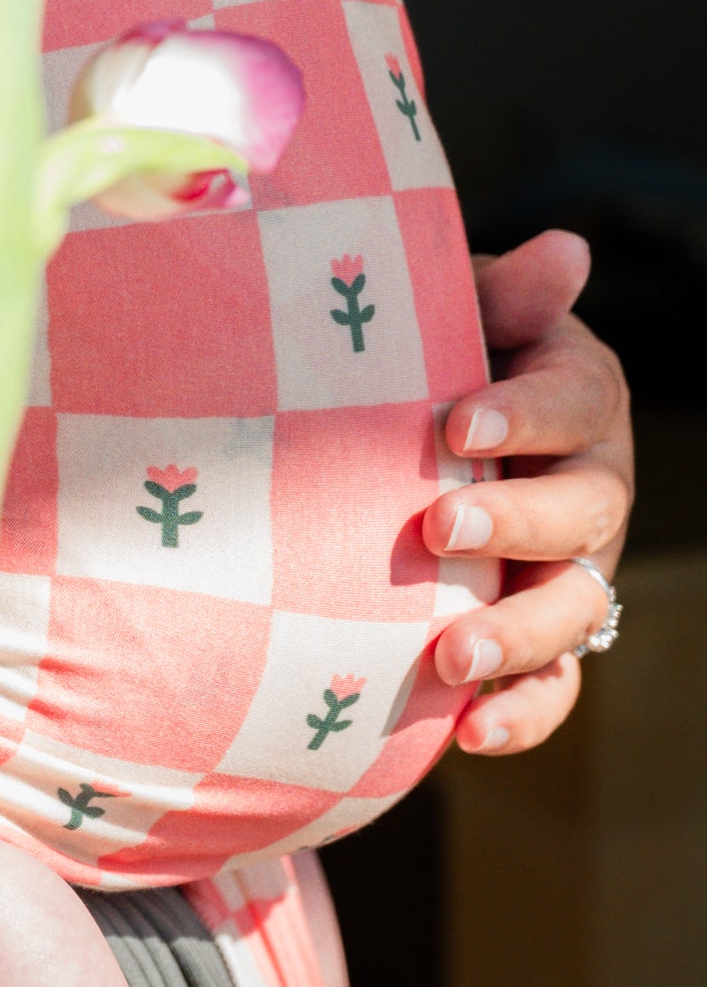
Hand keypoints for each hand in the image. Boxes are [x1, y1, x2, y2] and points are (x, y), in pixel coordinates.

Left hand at [426, 231, 632, 756]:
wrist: (394, 440)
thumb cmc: (425, 359)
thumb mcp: (453, 314)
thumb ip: (499, 294)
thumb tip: (564, 251)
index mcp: (579, 398)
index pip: (577, 402)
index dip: (523, 413)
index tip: (453, 423)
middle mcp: (592, 487)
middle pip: (583, 512)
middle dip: (515, 523)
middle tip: (435, 528)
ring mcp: (571, 568)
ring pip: (573, 608)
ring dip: (518, 635)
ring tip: (449, 654)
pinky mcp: (537, 637)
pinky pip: (553, 686)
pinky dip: (520, 714)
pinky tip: (467, 736)